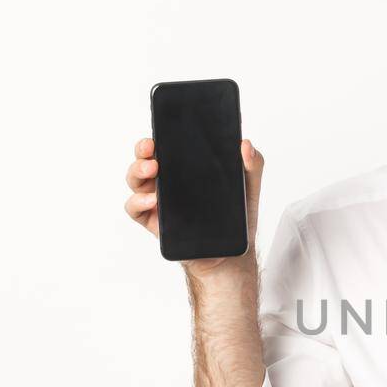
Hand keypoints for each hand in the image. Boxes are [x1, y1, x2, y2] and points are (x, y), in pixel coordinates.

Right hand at [124, 136, 265, 277]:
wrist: (230, 254)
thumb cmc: (235, 219)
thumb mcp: (248, 189)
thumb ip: (252, 165)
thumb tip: (246, 144)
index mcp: (184, 169)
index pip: (165, 147)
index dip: (158, 137)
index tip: (160, 132)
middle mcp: (167, 182)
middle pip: (144, 159)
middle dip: (142, 149)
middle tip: (152, 148)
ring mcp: (157, 201)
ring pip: (135, 180)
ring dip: (137, 171)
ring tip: (152, 170)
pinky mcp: (153, 221)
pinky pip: (134, 209)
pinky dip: (137, 201)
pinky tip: (152, 200)